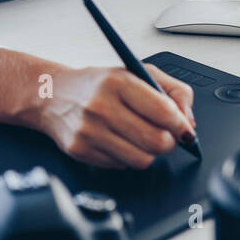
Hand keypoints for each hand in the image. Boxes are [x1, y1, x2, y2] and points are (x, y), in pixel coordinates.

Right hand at [32, 64, 196, 168]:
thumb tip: (188, 120)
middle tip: (166, 136)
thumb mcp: (136, 72)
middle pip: (156, 141)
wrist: (52, 95)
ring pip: (141, 160)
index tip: (185, 129)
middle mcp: (101, 106)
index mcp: (118, 81)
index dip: (181, 124)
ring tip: (140, 138)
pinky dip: (126, 157)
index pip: (163, 110)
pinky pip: (121, 166)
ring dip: (149, 153)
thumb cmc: (97, 84)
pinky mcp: (80, 151)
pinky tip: (118, 141)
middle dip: (169, 142)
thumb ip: (171, 90)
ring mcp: (89, 131)